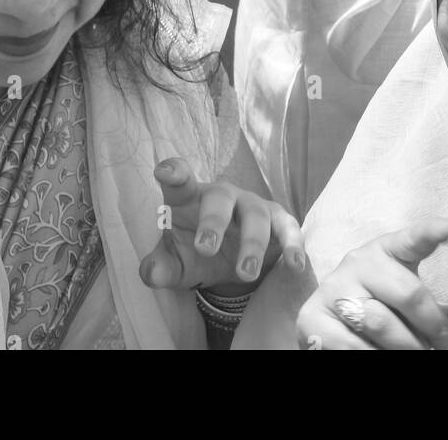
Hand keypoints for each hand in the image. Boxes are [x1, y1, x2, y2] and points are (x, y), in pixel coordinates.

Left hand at [138, 159, 304, 294]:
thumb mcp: (175, 263)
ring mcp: (252, 205)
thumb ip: (160, 267)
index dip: (174, 173)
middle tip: (206, 249)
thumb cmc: (195, 252)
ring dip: (251, 244)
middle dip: (213, 221)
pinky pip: (287, 228)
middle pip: (219, 198)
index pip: (180, 180)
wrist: (227, 261)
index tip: (165, 173)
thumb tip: (152, 273)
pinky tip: (295, 265)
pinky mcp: (278, 221)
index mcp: (189, 198)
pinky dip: (293, 245)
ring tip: (245, 274)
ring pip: (255, 216)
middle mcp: (222, 195)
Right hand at [296, 219, 447, 350]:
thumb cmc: (382, 310)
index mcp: (385, 251)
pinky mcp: (312, 320)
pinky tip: (384, 358)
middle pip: (408, 293)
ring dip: (409, 349)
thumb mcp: (415, 310)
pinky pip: (353, 346)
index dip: (428, 233)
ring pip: (382, 323)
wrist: (327, 325)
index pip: (409, 240)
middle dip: (436, 329)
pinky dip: (374, 357)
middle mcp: (357, 262)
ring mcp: (333, 290)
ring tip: (423, 358)